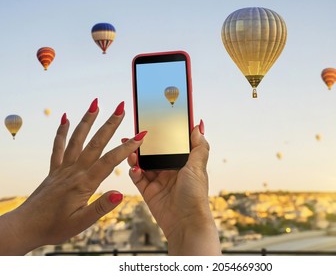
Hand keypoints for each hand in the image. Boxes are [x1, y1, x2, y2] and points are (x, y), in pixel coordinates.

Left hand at [0, 98, 145, 254]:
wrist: (26, 226)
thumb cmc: (54, 227)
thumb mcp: (81, 223)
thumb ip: (101, 207)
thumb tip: (120, 194)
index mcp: (84, 183)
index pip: (109, 161)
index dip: (126, 147)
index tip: (140, 135)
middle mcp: (74, 171)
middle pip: (95, 143)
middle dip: (110, 124)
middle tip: (121, 108)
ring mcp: (63, 168)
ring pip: (77, 139)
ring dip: (87, 121)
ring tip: (96, 104)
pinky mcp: (54, 170)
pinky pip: (58, 147)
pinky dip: (62, 132)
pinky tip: (65, 119)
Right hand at [128, 120, 220, 254]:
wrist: (185, 223)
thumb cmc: (195, 195)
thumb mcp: (198, 166)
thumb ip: (198, 146)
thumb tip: (198, 126)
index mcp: (183, 163)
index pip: (172, 144)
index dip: (164, 133)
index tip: (155, 120)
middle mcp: (170, 170)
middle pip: (155, 152)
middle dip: (145, 143)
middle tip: (135, 133)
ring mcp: (159, 180)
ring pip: (144, 163)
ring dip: (136, 155)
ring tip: (129, 148)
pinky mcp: (149, 191)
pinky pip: (138, 177)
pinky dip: (134, 170)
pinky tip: (133, 166)